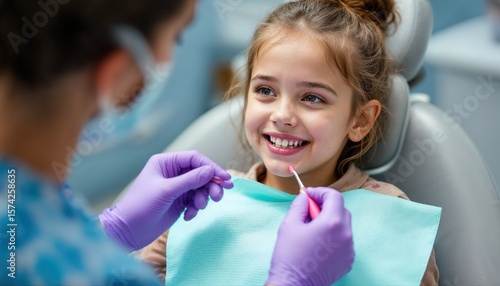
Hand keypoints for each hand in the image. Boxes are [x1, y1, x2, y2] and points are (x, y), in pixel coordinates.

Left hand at [99, 151, 232, 250]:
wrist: (128, 232)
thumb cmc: (140, 207)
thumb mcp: (167, 191)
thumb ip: (190, 180)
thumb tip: (211, 171)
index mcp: (166, 163)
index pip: (194, 158)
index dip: (211, 167)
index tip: (224, 178)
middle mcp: (172, 172)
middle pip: (200, 173)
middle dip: (210, 184)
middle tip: (218, 196)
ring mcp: (176, 187)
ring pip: (200, 187)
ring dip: (204, 197)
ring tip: (199, 208)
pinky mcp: (179, 201)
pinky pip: (195, 200)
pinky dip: (195, 208)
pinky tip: (188, 216)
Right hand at [266, 187, 353, 285]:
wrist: (294, 285)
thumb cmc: (289, 255)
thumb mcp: (290, 224)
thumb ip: (300, 205)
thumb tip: (305, 197)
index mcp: (332, 222)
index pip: (334, 196)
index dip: (320, 192)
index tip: (308, 195)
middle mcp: (346, 234)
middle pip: (341, 210)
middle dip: (326, 205)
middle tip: (309, 209)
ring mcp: (349, 249)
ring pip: (344, 226)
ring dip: (330, 221)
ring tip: (313, 228)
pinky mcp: (348, 261)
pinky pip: (344, 241)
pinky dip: (334, 236)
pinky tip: (319, 242)